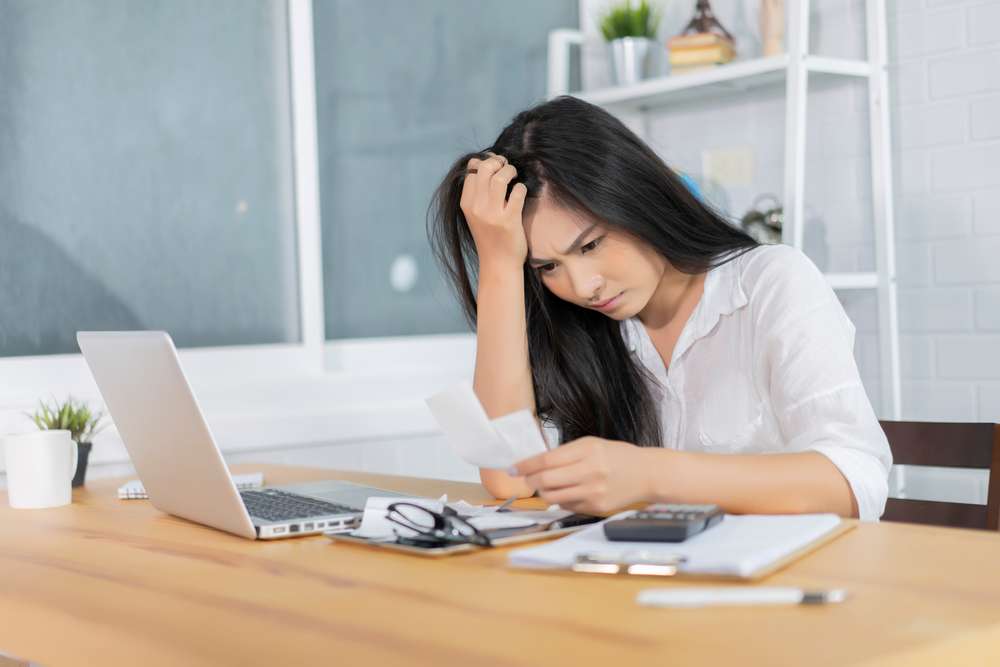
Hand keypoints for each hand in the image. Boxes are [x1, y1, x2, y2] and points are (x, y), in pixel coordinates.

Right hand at [459, 152, 527, 270]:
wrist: (498, 264)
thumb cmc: (490, 237)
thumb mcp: (475, 215)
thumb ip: (477, 194)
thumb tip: (483, 164)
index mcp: (466, 205)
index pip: (471, 172)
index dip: (483, 163)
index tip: (494, 166)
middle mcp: (477, 208)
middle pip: (484, 169)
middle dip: (497, 162)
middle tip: (506, 166)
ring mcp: (492, 214)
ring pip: (500, 177)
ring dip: (510, 171)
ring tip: (514, 175)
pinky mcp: (509, 220)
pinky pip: (518, 192)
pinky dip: (522, 188)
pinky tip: (521, 193)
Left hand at [513, 436, 653, 514]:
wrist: (646, 473)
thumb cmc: (617, 456)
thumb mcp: (591, 445)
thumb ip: (565, 454)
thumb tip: (536, 464)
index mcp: (587, 451)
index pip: (547, 460)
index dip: (526, 465)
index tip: (514, 467)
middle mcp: (590, 472)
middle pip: (546, 480)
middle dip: (530, 480)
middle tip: (527, 478)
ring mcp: (593, 492)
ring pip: (553, 496)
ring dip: (543, 492)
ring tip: (546, 485)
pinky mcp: (596, 507)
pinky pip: (567, 506)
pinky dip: (561, 500)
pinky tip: (568, 492)